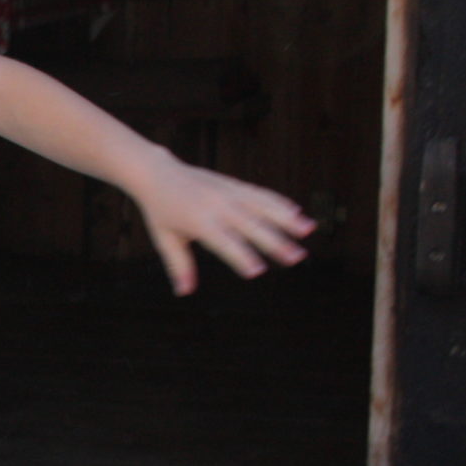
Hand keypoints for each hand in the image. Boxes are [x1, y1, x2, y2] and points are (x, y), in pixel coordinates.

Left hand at [124, 154, 315, 295]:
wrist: (157, 173)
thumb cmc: (160, 211)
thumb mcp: (165, 239)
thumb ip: (179, 265)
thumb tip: (184, 292)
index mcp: (198, 221)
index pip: (224, 242)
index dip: (240, 256)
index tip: (258, 270)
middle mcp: (216, 205)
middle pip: (250, 226)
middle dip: (275, 242)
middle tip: (297, 257)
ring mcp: (227, 192)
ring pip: (262, 206)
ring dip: (286, 218)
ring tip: (308, 230)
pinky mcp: (233, 184)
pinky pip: (259, 194)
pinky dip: (278, 202)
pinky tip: (297, 213)